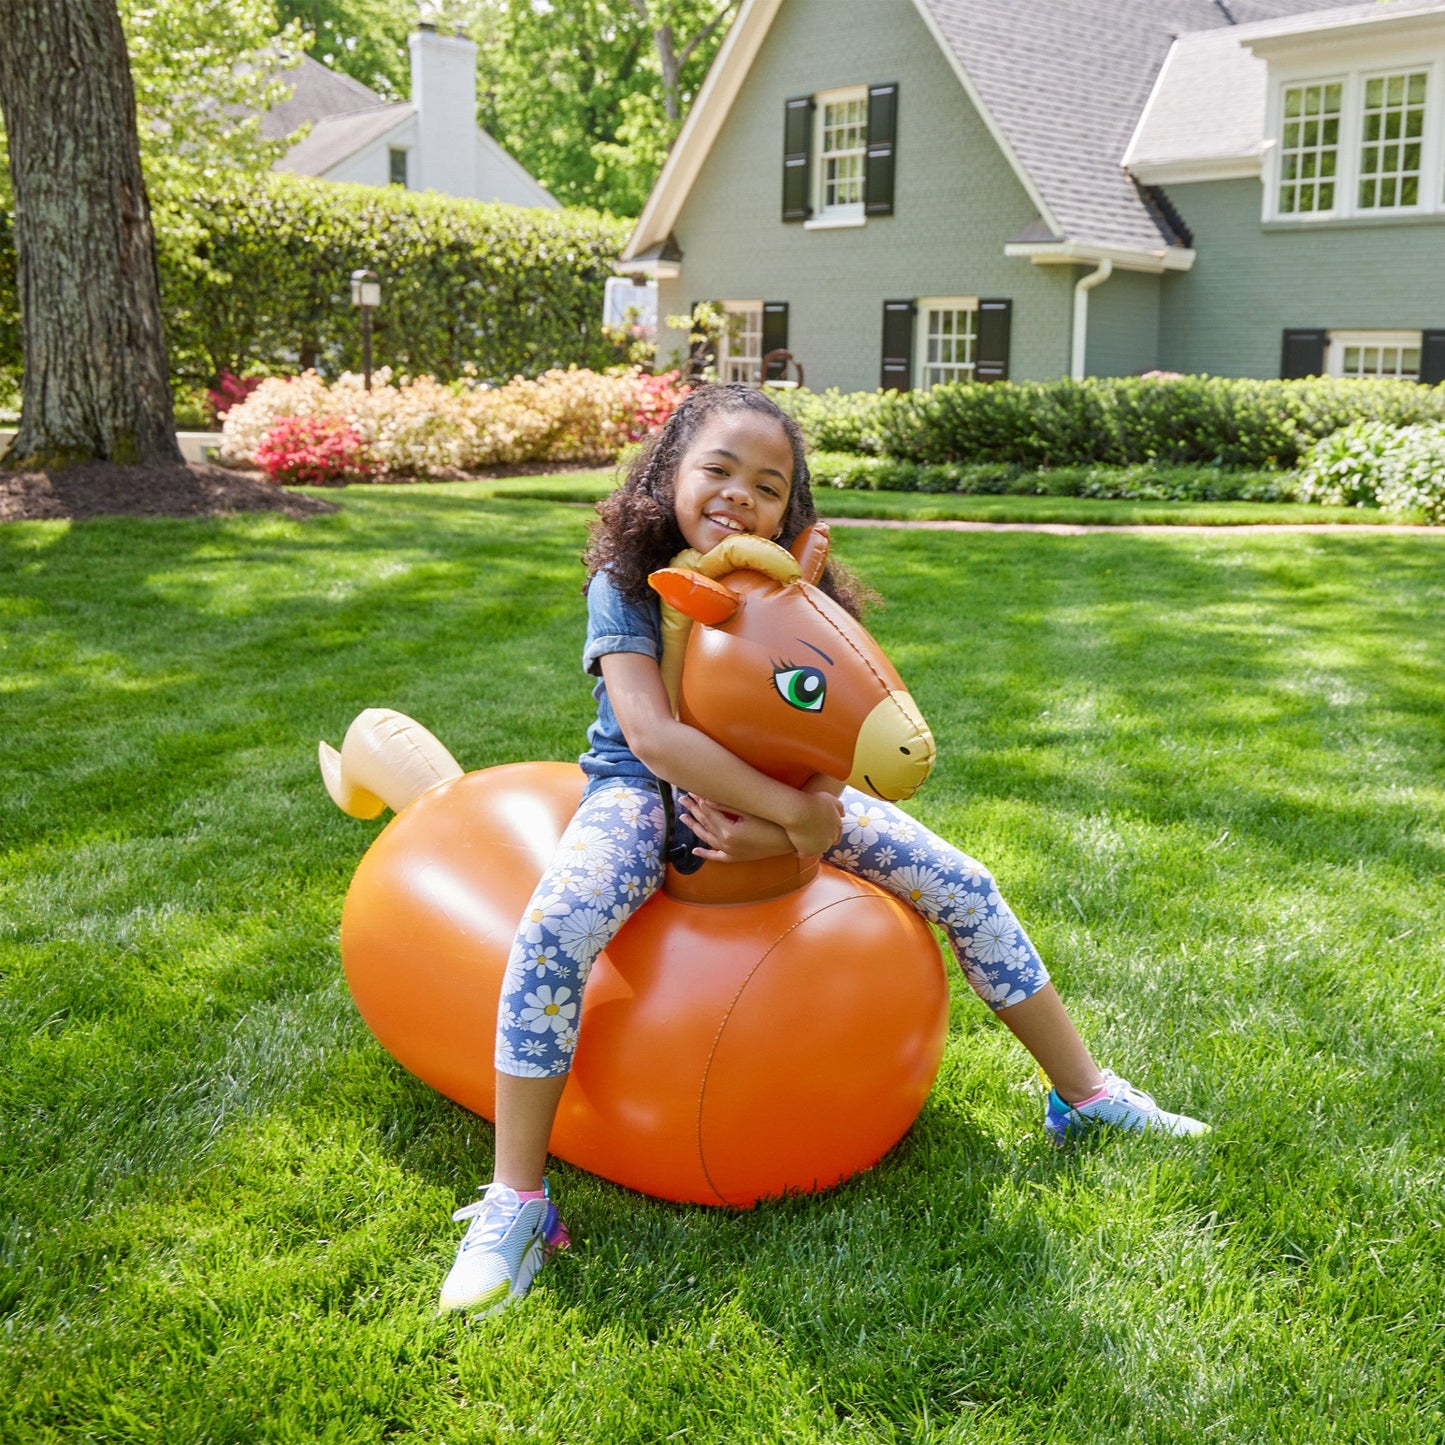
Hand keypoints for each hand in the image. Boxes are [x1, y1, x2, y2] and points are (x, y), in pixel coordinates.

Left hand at [679, 794, 793, 862]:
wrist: (790, 841)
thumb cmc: (773, 822)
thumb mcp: (751, 811)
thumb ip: (727, 805)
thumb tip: (707, 798)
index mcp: (729, 831)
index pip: (708, 812)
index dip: (699, 800)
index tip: (691, 789)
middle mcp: (726, 844)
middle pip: (705, 823)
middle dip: (693, 809)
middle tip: (682, 798)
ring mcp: (730, 853)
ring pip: (706, 838)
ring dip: (694, 827)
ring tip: (683, 816)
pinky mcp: (736, 857)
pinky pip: (717, 857)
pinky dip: (705, 854)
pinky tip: (695, 851)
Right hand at [782, 787, 843, 857]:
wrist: (798, 810)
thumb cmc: (812, 802)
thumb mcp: (829, 799)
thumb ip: (838, 807)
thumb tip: (843, 815)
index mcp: (838, 826)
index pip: (836, 834)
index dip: (827, 832)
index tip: (819, 831)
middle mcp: (831, 839)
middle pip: (826, 843)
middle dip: (819, 841)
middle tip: (808, 835)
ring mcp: (820, 847)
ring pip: (815, 850)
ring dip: (809, 847)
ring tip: (800, 842)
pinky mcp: (808, 852)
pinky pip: (802, 855)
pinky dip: (798, 852)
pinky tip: (793, 847)